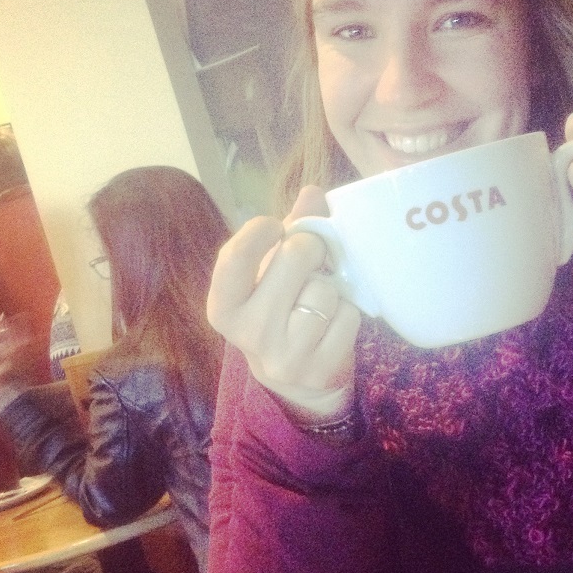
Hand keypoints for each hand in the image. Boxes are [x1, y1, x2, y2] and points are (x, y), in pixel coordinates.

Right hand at [207, 186, 360, 422]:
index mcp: (224, 307)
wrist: (297, 380)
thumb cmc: (280, 311)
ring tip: (320, 297)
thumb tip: (313, 192)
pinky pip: (349, 315)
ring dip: (331, 286)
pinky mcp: (320, 370)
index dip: (260, 231)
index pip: (234, 257)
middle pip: (295, 257)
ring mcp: (284, 357)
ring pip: (325, 289)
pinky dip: (348, 311)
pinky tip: (334, 321)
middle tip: (312, 260)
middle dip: (311, 249)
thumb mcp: (270, 273)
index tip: (274, 228)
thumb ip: (289, 231)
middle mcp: (248, 334)